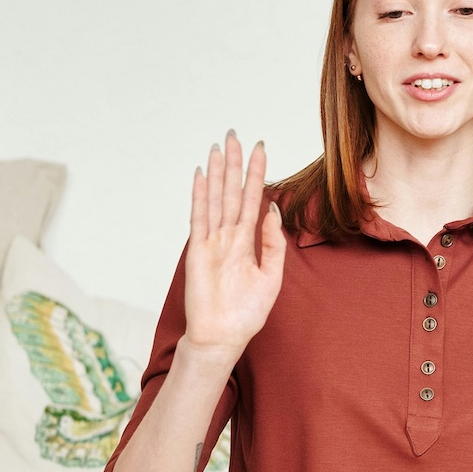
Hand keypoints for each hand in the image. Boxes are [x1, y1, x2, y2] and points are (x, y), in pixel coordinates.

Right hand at [183, 131, 284, 360]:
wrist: (224, 337)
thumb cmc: (246, 313)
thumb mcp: (271, 277)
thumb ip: (273, 244)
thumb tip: (274, 210)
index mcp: (247, 242)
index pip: (252, 200)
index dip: (256, 175)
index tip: (260, 149)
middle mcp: (228, 237)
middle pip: (231, 192)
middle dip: (235, 164)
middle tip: (235, 134)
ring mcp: (212, 243)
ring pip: (216, 199)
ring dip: (217, 173)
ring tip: (219, 146)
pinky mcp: (198, 252)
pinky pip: (199, 219)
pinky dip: (200, 197)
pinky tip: (201, 176)